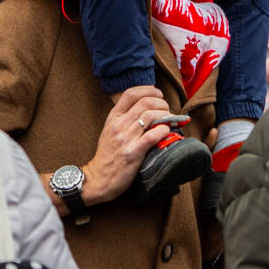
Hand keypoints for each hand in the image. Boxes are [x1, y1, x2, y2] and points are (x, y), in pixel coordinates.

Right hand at [84, 86, 182, 205]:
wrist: (98, 179)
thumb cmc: (107, 155)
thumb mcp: (110, 130)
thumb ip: (124, 118)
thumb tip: (146, 107)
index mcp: (113, 118)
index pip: (130, 93)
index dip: (148, 90)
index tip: (158, 94)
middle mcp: (118, 126)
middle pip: (145, 102)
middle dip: (161, 103)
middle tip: (167, 109)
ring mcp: (125, 139)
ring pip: (150, 116)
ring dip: (165, 116)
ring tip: (170, 120)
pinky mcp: (132, 153)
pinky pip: (152, 136)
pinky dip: (163, 130)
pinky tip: (166, 131)